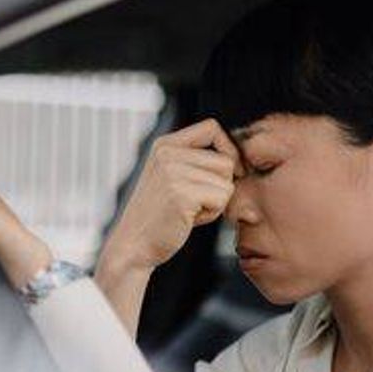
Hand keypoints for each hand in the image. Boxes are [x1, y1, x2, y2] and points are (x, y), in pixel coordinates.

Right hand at [100, 117, 241, 276]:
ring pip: (226, 181)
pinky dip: (212, 213)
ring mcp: (173, 171)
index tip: (229, 171)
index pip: (211, 127)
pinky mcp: (182, 193)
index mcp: (165, 144)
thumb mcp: (172, 176)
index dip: (228, 147)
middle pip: (225, 160)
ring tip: (190, 210)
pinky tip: (189, 219)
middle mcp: (168, 153)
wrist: (133, 244)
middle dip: (220, 185)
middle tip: (196, 202)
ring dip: (216, 201)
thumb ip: (195, 161)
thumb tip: (239, 157)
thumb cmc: (159, 215)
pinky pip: (222, 198)